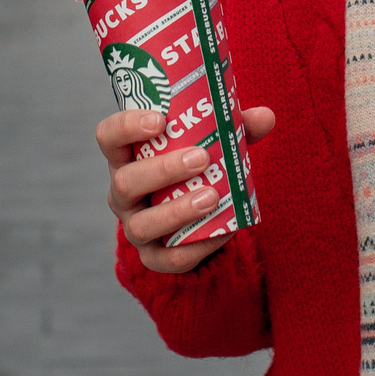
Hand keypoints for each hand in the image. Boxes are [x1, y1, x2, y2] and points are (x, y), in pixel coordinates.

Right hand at [96, 106, 274, 273]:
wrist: (196, 220)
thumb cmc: (196, 169)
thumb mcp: (212, 144)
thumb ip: (236, 128)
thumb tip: (265, 116)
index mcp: (128, 156)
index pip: (109, 136)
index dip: (127, 126)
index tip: (160, 119)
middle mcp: (123, 192)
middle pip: (125, 181)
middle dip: (162, 170)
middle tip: (201, 157)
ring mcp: (135, 226)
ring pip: (140, 225)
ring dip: (176, 211)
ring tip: (211, 197)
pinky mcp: (154, 257)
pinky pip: (168, 259)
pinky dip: (196, 248)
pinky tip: (223, 232)